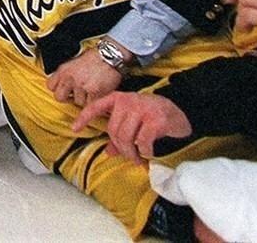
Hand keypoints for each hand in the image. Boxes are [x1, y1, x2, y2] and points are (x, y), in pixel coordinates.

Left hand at [46, 47, 123, 105]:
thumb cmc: (96, 57)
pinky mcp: (93, 92)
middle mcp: (70, 78)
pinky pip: (91, 103)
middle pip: (59, 97)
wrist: (110, 55)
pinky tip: (98, 92)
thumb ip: (67, 74)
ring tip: (91, 89)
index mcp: (64, 70)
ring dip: (85, 99)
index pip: (50, 86)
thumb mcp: (75, 62)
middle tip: (75, 95)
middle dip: (68, 98)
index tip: (63, 90)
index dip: (57, 89)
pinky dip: (95, 100)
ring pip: (77, 102)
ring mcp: (81, 86)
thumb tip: (63, 83)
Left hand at [72, 91, 191, 163]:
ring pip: (126, 138)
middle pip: (114, 130)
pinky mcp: (156, 120)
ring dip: (132, 152)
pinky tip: (149, 152)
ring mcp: (143, 109)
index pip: (97, 106)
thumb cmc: (154, 118)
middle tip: (129, 156)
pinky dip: (145, 151)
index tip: (74, 128)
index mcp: (120, 99)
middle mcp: (130, 101)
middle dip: (120, 148)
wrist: (182, 114)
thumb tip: (108, 151)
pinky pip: (142, 142)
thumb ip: (121, 133)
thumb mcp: (135, 121)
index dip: (84, 117)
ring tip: (138, 157)